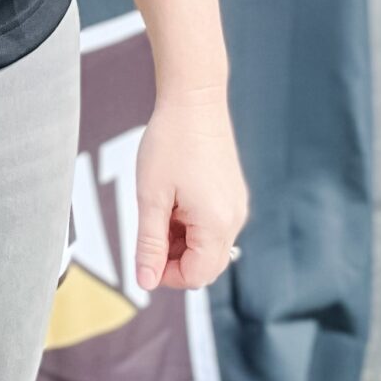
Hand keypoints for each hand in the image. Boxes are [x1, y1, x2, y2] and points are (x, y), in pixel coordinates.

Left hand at [133, 87, 248, 291]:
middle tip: (149, 233)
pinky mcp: (233, 194)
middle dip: (175, 260)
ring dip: (182, 242)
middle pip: (206, 265)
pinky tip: (173, 201)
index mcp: (217, 223)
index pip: (196, 276)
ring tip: (158, 210)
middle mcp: (234, 218)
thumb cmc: (171, 140)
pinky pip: (214, 225)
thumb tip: (146, 282)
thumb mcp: (151, 196)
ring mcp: (236, 205)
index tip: (144, 257)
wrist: (194, 99)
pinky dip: (192, 225)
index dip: (166, 275)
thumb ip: (149, 243)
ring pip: (209, 246)